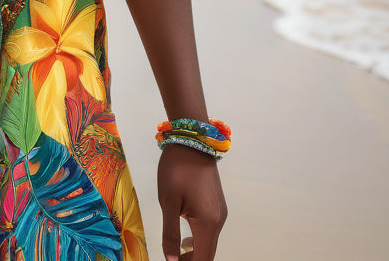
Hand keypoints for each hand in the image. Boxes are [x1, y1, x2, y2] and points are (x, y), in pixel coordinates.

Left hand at [157, 144, 227, 260]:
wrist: (192, 140)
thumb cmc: (177, 169)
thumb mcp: (168, 202)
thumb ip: (170, 233)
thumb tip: (172, 259)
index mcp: (208, 223)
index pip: (201, 259)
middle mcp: (219, 220)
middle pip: (208, 253)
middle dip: (191, 260)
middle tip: (172, 259)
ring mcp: (220, 211)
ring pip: (209, 241)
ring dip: (195, 250)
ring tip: (176, 250)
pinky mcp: (218, 204)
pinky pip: (210, 229)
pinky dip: (199, 237)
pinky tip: (185, 235)